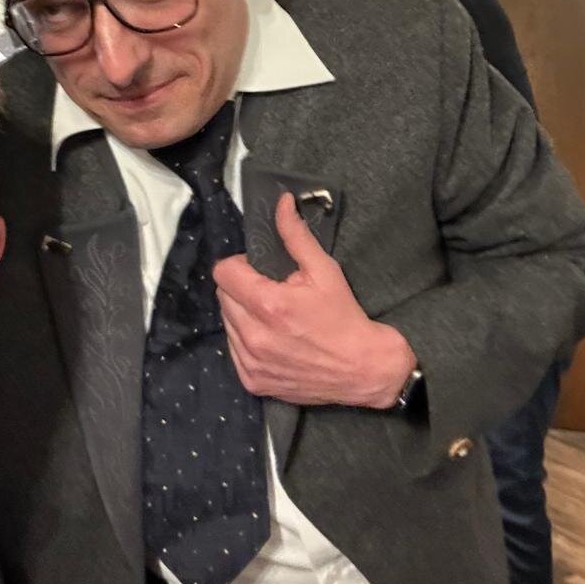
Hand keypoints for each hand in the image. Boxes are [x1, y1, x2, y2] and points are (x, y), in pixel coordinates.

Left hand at [213, 193, 415, 407]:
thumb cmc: (344, 316)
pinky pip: (233, 350)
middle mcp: (254, 336)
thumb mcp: (324, 270)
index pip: (223, 273)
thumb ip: (296, 235)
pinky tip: (272, 338)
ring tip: (273, 317)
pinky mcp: (251, 382)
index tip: (259, 270)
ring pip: (226, 323)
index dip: (240, 265)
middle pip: (222, 297)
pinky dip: (246, 340)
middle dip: (241, 288)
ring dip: (242, 314)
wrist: (362, 368)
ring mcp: (250, 362)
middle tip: (270, 291)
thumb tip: (280, 202)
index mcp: (268, 305)